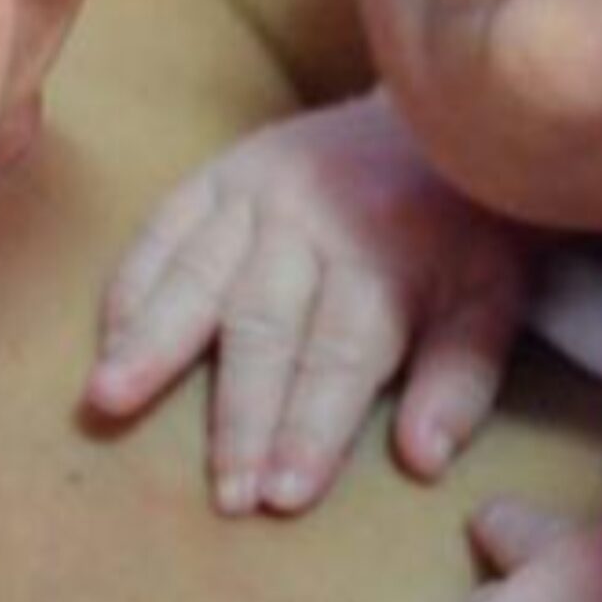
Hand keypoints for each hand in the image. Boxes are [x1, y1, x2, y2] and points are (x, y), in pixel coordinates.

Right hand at [86, 91, 532, 514]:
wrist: (443, 106)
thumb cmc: (468, 226)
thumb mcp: (494, 295)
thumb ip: (462, 377)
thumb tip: (422, 459)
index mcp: (384, 250)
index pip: (340, 354)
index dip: (311, 427)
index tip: (283, 495)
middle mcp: (312, 217)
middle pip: (263, 325)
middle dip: (241, 414)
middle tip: (223, 491)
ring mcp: (256, 189)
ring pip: (197, 276)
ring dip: (153, 343)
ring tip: (108, 401)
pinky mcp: (218, 174)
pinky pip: (162, 231)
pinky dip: (132, 287)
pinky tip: (107, 343)